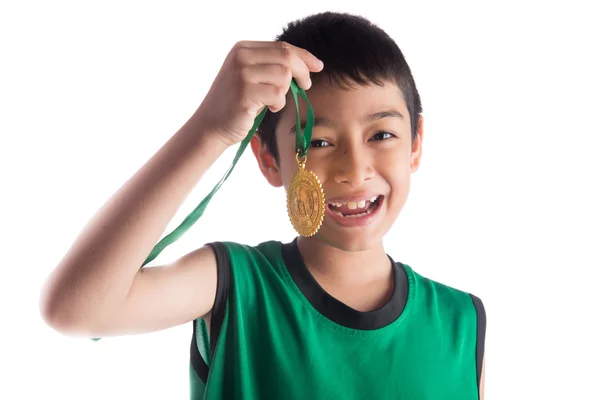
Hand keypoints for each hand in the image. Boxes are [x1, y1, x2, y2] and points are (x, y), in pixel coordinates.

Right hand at [193, 41, 323, 146]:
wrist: (211, 125)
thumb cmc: (236, 104)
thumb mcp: (251, 77)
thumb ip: (270, 66)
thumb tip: (306, 63)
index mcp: (242, 48)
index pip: (282, 46)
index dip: (304, 56)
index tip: (317, 66)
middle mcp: (241, 57)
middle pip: (287, 57)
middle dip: (303, 72)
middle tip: (306, 86)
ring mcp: (242, 73)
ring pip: (284, 76)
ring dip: (285, 92)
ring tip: (274, 102)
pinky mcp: (245, 92)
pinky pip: (278, 94)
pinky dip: (279, 104)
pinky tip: (269, 109)